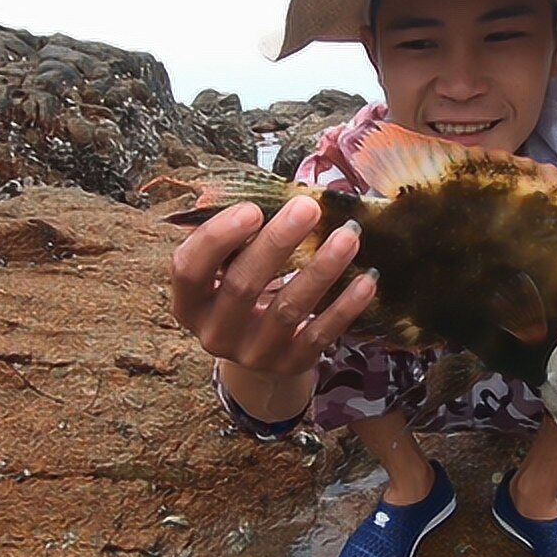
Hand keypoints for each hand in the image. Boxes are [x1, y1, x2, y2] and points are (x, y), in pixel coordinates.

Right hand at [170, 195, 375, 375]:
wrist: (259, 349)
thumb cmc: (243, 290)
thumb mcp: (227, 268)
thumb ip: (236, 236)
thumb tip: (263, 192)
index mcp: (190, 302)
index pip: (189, 269)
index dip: (218, 237)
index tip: (253, 208)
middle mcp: (215, 332)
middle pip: (242, 285)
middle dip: (277, 242)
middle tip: (308, 207)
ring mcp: (253, 354)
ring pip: (288, 309)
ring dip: (321, 269)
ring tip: (348, 236)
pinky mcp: (290, 364)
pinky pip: (321, 334)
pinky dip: (345, 306)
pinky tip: (366, 279)